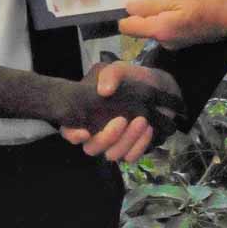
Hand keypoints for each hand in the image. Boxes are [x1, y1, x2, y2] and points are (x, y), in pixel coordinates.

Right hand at [61, 61, 183, 161]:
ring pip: (112, 155)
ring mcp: (113, 144)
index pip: (68, 130)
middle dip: (106, 138)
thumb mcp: (120, 70)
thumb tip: (103, 91)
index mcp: (85, 113)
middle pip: (91, 148)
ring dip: (127, 140)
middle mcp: (96, 132)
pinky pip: (131, 157)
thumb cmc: (131, 79)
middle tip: (122, 119)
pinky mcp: (130, 150)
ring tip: (142, 120)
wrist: (158, 89)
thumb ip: (111, 74)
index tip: (85, 132)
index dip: (72, 135)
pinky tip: (148, 129)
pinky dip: (139, 144)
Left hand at [119, 0, 226, 49]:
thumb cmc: (207, 2)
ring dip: (159, 11)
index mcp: (159, 30)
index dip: (125, 13)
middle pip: (141, 26)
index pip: (127, 27)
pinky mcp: (184, 39)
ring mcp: (174, 42)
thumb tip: (127, 8)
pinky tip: (180, 3)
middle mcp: (164, 41)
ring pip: (155, 25)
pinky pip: (168, 26)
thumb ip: (151, 4)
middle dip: (144, 11)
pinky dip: (170, 15)